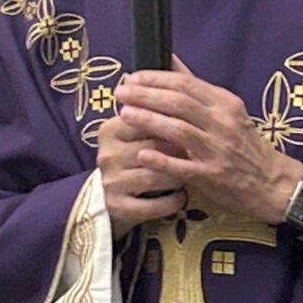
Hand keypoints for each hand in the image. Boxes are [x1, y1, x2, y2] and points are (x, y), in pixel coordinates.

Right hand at [96, 114, 186, 238]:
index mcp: (110, 130)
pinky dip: (172, 201)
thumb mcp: (139, 133)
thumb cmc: (134, 155)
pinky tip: (182, 196)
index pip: (146, 120)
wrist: (115, 194)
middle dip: (179, 150)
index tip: (191, 126)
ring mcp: (111, 182)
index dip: (173, 123)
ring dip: (178, 176)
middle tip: (196, 152)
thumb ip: (156, 114)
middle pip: (154, 148)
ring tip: (188, 173)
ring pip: (155, 176)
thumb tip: (188, 96)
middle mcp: (107, 155)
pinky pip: (153, 206)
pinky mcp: (118, 207)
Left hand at [113, 63, 302, 227]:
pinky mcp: (213, 176)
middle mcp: (222, 123)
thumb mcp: (227, 110)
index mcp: (225, 104)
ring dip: (149, 121)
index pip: (186, 84)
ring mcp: (217, 150)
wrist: (272, 183)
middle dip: (146, 95)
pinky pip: (183, 167)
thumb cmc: (244, 145)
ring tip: (125, 114)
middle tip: (121, 92)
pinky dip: (162, 160)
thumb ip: (196, 87)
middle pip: (179, 103)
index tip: (133, 77)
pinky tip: (142, 155)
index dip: (156, 79)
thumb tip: (170, 59)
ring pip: (179, 130)